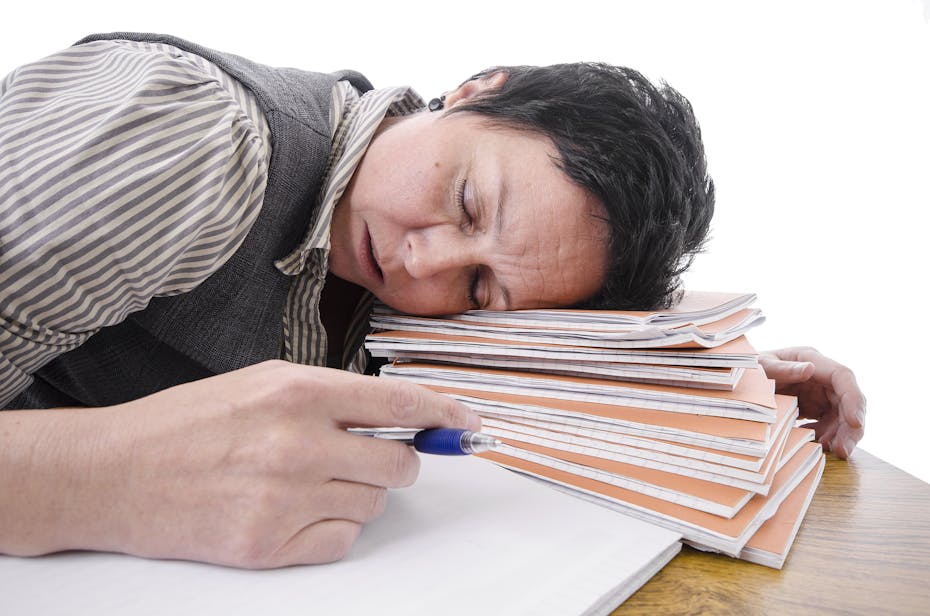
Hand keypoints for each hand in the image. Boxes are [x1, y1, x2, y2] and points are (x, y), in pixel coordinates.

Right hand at [0, 361, 478, 567]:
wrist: (114, 474)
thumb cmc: (186, 424)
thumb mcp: (261, 384)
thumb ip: (330, 398)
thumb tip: (395, 419)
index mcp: (297, 391)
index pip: (399, 405)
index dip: (444, 415)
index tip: (469, 424)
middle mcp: (297, 442)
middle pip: (399, 466)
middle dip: (395, 465)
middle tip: (366, 461)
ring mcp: (283, 497)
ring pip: (372, 507)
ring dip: (356, 496)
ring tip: (307, 483)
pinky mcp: (267, 545)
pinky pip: (341, 541)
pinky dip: (331, 529)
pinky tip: (295, 513)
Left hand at [758, 347, 865, 458]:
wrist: (743, 379)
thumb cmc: (752, 367)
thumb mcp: (762, 366)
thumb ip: (783, 369)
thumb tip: (809, 369)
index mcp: (811, 358)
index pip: (843, 376)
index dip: (853, 399)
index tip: (855, 423)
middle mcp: (822, 375)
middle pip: (849, 400)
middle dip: (851, 426)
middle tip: (842, 450)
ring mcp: (821, 391)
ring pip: (843, 415)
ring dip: (841, 435)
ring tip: (828, 450)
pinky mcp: (817, 407)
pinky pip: (830, 424)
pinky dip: (827, 436)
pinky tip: (815, 444)